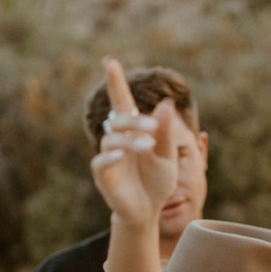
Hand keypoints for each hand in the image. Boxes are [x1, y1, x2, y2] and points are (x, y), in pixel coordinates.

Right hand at [91, 58, 176, 226]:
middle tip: (154, 128)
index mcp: (133, 131)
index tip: (109, 61)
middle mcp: (118, 140)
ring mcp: (109, 157)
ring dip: (130, 140)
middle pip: (119, 119)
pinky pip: (102, 161)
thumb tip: (165, 103)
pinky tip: (122, 154)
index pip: (122, 102)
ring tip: (149, 146)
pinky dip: (111, 156)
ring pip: (112, 139)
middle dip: (136, 121)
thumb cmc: (158, 182)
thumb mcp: (168, 157)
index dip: (115, 82)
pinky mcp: (104, 175)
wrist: (149, 210)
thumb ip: (166, 132)